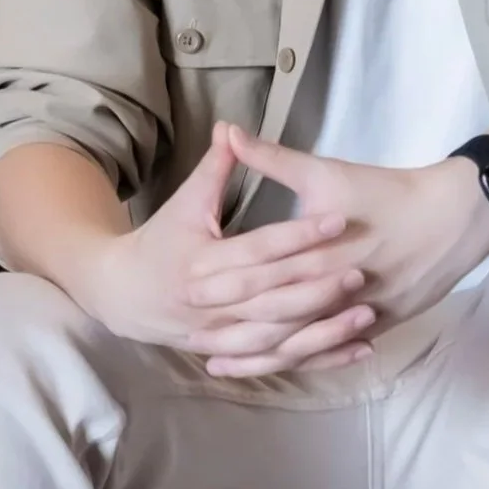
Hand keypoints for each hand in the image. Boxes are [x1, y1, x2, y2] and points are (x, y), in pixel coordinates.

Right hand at [78, 123, 379, 375]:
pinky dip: (322, 357)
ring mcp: (225, 336)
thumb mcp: (185, 204)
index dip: (298, 234)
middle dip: (315, 286)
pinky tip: (359, 348)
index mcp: (201, 263)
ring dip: (323, 329)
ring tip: (366, 311)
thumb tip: (231, 127)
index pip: (258, 248)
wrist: (123, 296)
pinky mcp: (239, 352)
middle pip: (270, 298)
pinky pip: (284, 361)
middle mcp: (212, 305)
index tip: (337, 220)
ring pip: (280, 338)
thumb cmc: (159, 244)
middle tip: (360, 268)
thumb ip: (215, 170)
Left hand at [209, 131, 488, 364]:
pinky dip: (299, 362)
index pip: (259, 273)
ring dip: (257, 357)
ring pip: (298, 344)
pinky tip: (274, 368)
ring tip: (218, 364)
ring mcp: (357, 312)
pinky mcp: (376, 325)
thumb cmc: (385, 192)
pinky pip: (329, 351)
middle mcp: (334, 287)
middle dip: (229, 328)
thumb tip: (226, 130)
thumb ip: (271, 158)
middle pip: (273, 316)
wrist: (452, 217)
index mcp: (318, 249)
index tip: (185, 288)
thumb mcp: (326, 171)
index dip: (221, 283)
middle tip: (188, 337)